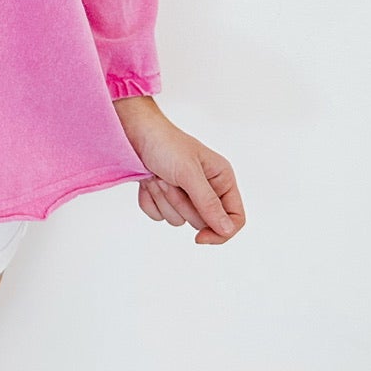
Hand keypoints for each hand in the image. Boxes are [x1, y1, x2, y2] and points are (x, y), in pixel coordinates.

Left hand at [111, 97, 245, 244]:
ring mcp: (184, 195)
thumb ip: (209, 203)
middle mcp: (206, 189)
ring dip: (164, 199)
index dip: (221, 232)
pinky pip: (158, 214)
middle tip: (172, 180)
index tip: (200, 238)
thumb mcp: (189, 173)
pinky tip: (148, 180)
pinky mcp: (163, 198)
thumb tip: (227, 230)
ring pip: (177, 220)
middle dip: (182, 204)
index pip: (235, 217)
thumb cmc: (165, 145)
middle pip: (202, 222)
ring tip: (159, 176)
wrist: (136, 133)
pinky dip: (150, 200)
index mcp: (221, 180)